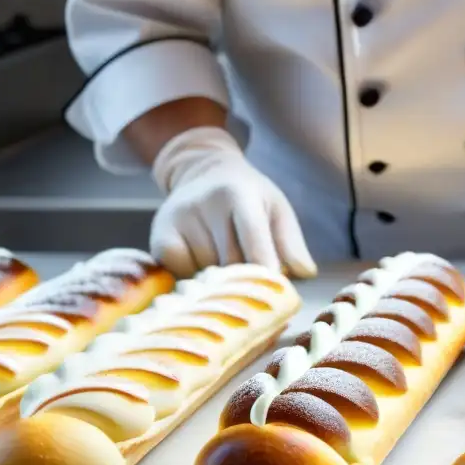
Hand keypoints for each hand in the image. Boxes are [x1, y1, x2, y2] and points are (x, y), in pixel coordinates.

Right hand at [149, 126, 316, 278]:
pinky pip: (181, 275)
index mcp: (238, 193)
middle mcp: (204, 203)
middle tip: (254, 283)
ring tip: (225, 264)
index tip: (273, 291)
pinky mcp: (159, 236)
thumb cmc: (248, 196)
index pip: (252, 237)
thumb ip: (291, 242)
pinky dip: (195, 279)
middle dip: (246, 280)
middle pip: (230, 262)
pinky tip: (202, 264)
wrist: (203, 173)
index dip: (264, 266)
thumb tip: (305, 274)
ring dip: (220, 281)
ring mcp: (179, 220)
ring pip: (206, 273)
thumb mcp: (275, 208)